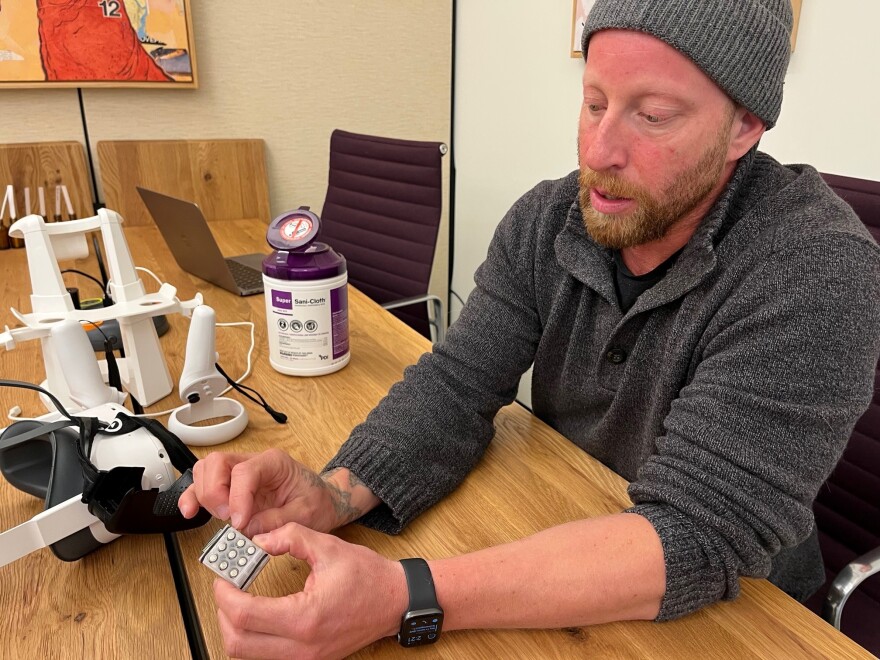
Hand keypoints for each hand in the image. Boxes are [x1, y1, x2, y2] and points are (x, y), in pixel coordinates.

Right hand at [178, 449, 342, 535]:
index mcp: (275, 463)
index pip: (245, 471)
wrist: (323, 500)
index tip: (239, 521)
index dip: (237, 496)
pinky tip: (190, 511)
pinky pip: (204, 485)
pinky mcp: (231, 487)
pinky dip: (194, 497)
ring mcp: (239, 473)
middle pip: (218, 463)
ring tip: (216, 517)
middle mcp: (254, 462)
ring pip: (207, 470)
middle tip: (226, 517)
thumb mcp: (306, 514)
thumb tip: (248, 529)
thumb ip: (277, 520)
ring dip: (204, 495)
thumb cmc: (316, 502)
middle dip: (215, 491)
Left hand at [214, 523, 406, 659]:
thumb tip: (259, 541)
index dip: (225, 595)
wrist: (396, 601)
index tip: (223, 578)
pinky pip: (267, 658)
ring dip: (236, 630)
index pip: (245, 614)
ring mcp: (306, 658)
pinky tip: (259, 617)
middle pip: (238, 644)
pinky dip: (254, 640)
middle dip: (223, 614)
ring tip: (240, 602)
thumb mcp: (328, 547)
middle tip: (226, 590)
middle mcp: (302, 646)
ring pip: (248, 656)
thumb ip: (289, 538)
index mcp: (305, 617)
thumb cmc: (368, 576)